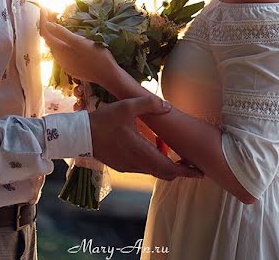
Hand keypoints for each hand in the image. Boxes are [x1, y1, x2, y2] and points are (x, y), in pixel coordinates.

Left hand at [40, 18, 118, 88]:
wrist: (108, 76)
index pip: (46, 33)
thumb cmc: (96, 57)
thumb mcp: (80, 42)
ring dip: (54, 34)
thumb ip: (63, 34)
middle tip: (52, 12)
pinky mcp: (71, 68)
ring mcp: (65, 64)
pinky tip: (66, 39)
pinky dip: (60, 42)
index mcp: (60, 51)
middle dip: (48, 26)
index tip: (44, 8)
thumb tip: (48, 25)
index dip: (43, 20)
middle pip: (49, 40)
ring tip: (58, 23)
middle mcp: (59, 58)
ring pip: (55, 47)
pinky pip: (61, 53)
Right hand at [88, 95, 203, 180]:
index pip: (170, 169)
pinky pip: (142, 168)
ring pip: (153, 171)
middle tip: (191, 164)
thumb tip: (168, 106)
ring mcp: (128, 167)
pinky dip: (152, 163)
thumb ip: (149, 104)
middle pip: (164, 174)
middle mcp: (136, 164)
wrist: (79, 135)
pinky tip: (151, 148)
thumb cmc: (103, 120)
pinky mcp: (121, 166)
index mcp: (141, 152)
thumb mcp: (126, 106)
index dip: (186, 172)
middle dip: (179, 171)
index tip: (199, 172)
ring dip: (164, 165)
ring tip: (170, 152)